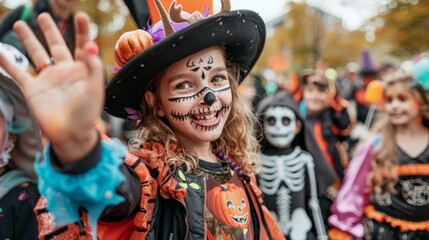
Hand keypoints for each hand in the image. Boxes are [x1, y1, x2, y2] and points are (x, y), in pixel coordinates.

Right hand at [0, 12, 103, 161]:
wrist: (70, 134)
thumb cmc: (86, 113)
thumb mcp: (94, 88)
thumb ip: (93, 66)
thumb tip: (90, 44)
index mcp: (82, 70)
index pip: (82, 45)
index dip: (81, 31)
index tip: (79, 16)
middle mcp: (64, 71)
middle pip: (56, 45)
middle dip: (50, 30)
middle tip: (44, 15)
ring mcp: (48, 79)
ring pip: (36, 54)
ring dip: (29, 39)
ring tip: (19, 24)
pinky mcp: (33, 89)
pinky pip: (18, 72)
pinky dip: (7, 62)